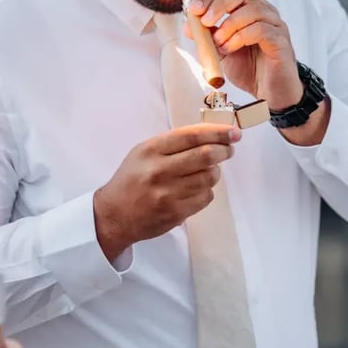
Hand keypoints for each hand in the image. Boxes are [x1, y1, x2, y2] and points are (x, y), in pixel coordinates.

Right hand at [94, 123, 239, 259]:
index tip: (233, 132)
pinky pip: (205, 197)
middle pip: (205, 156)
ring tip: (209, 170)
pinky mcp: (176, 213)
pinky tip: (198, 188)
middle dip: (224, 150)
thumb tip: (210, 134)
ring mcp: (168, 194)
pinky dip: (207, 190)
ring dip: (215, 172)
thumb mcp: (143, 153)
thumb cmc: (132, 179)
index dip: (217, 132)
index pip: (192, 136)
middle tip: (228, 150)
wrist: (114, 215)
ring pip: (209, 177)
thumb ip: (172, 144)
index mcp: (151, 150)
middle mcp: (160, 170)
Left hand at [186, 0, 302, 110]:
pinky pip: (261, 30)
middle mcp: (266, 13)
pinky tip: (230, 49)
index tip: (193, 9)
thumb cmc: (250, 70)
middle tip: (206, 21)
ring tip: (219, 44)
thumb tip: (189, 25)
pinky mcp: (281, 41)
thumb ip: (208, 37)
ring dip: (229, 26)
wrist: (269, 94)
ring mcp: (276, 26)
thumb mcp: (222, 51)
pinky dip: (240, 38)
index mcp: (252, 11)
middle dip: (220, 4)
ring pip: (252, 10)